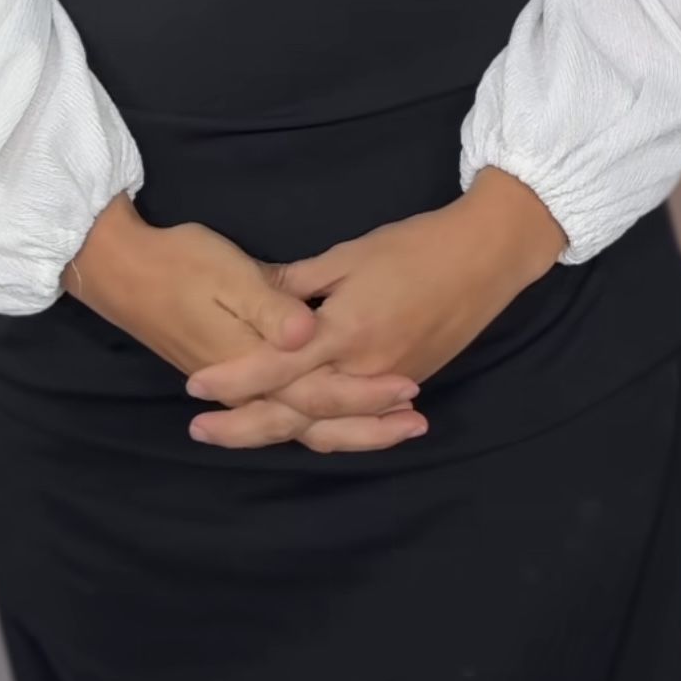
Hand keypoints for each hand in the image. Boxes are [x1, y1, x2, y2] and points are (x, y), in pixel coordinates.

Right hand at [62, 193, 424, 452]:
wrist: (122, 269)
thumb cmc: (179, 262)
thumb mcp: (228, 273)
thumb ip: (271, 306)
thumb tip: (307, 331)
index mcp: (256, 354)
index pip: (318, 389)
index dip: (365, 392)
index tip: (409, 389)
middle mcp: (250, 383)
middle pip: (316, 418)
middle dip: (369, 424)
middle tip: (418, 420)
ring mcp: (240, 386)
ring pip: (302, 423)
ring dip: (351, 428)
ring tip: (399, 424)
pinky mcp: (234, 376)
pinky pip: (285, 412)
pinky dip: (321, 419)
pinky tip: (343, 414)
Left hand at [185, 179, 562, 451]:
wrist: (485, 258)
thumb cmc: (416, 245)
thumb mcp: (352, 252)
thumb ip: (301, 281)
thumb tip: (258, 293)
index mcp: (346, 329)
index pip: (277, 364)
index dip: (235, 378)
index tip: (195, 387)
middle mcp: (364, 368)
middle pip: (295, 411)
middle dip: (245, 424)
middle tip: (199, 431)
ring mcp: (389, 383)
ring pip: (326, 424)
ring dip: (281, 433)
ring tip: (241, 435)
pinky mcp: (409, 383)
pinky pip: (358, 418)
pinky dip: (327, 429)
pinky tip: (302, 431)